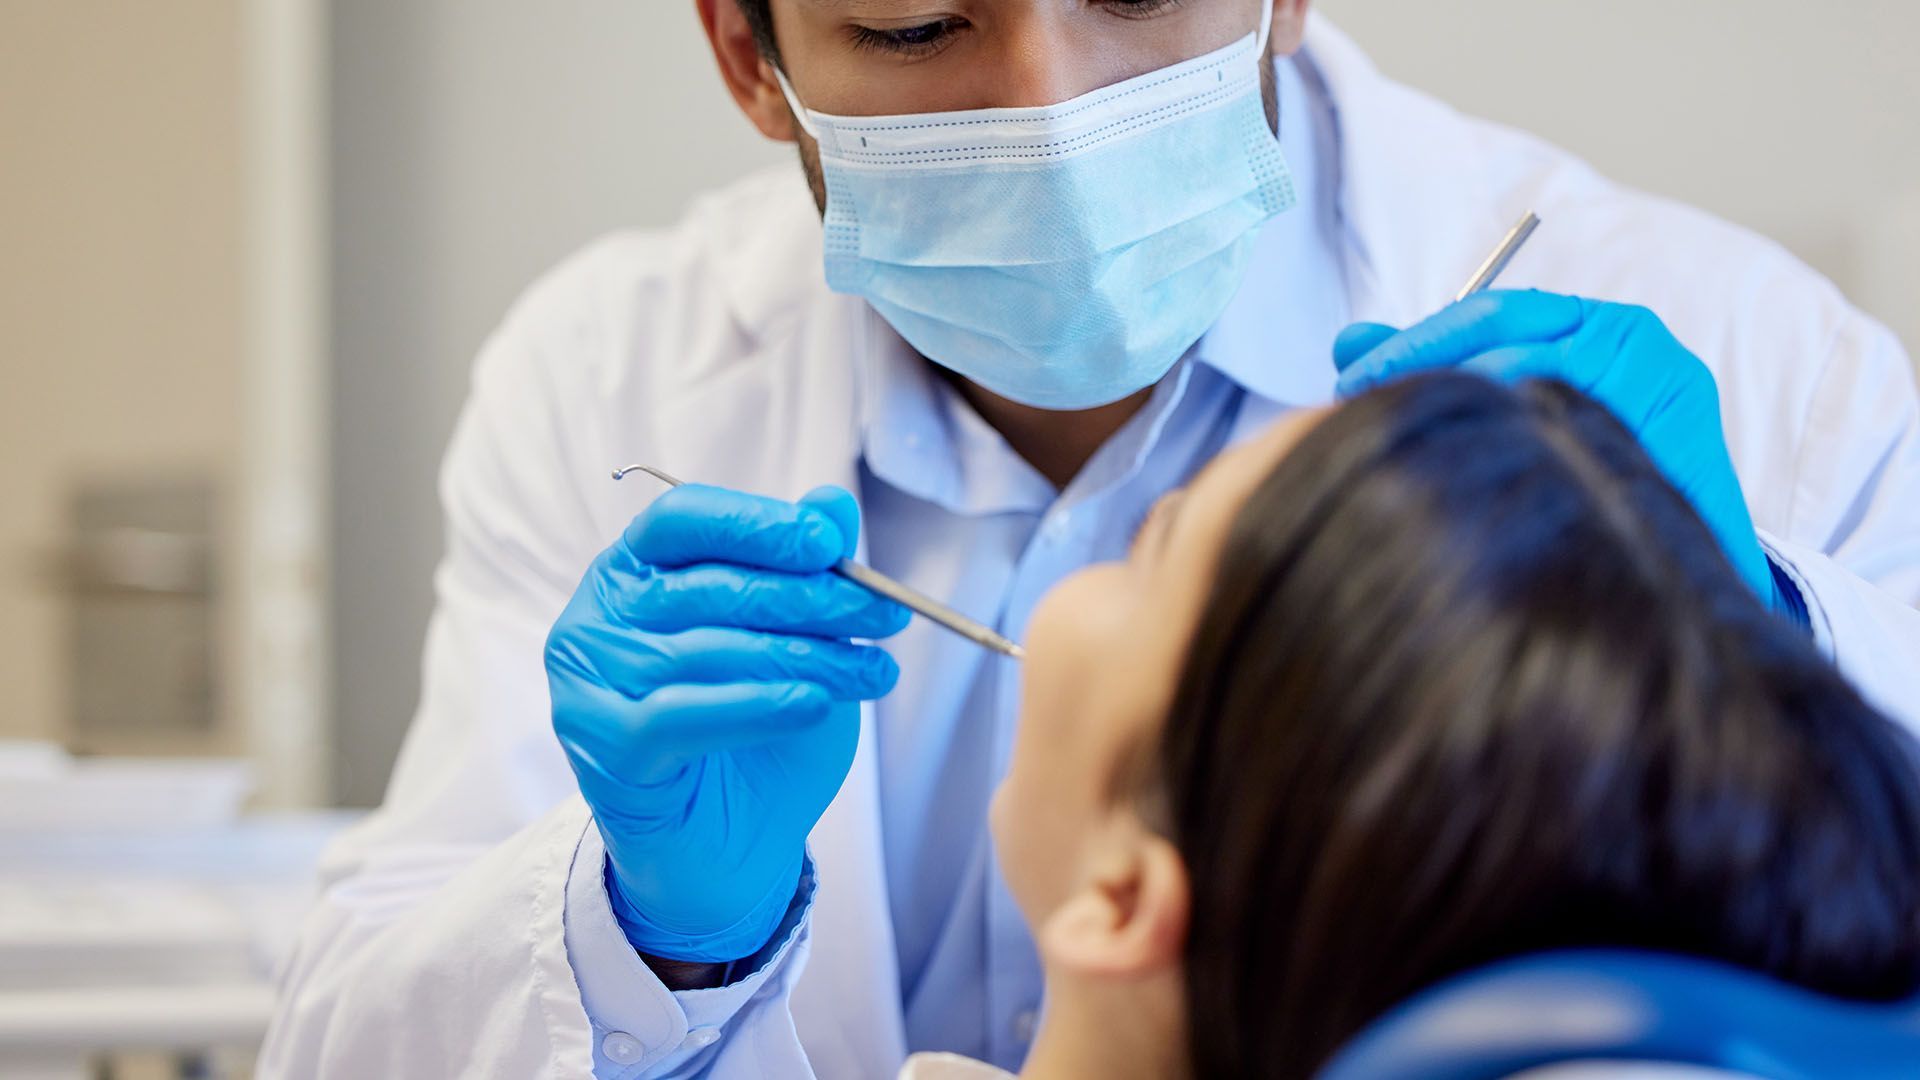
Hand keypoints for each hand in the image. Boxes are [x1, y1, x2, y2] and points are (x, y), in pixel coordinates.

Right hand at [546, 484, 908, 962]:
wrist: (731, 851)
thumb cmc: (759, 734)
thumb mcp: (797, 644)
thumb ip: (805, 572)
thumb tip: (833, 503)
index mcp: (633, 572)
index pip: (682, 520)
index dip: (756, 523)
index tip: (830, 543)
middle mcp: (596, 618)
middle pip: (707, 587)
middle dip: (808, 597)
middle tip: (884, 615)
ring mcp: (589, 683)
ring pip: (707, 649)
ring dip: (804, 656)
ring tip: (871, 671)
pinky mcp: (602, 745)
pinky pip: (683, 712)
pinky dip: (757, 704)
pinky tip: (813, 703)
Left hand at [1333, 290, 1777, 606]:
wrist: (1692, 538)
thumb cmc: (1594, 465)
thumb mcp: (1513, 405)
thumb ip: (1439, 369)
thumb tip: (1348, 342)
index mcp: (1590, 320)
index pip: (1492, 314)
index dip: (1415, 346)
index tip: (1350, 382)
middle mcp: (1632, 337)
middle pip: (1512, 341)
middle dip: (1426, 373)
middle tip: (1360, 412)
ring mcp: (1665, 384)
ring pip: (1547, 386)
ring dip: (1474, 414)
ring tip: (1410, 446)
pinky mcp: (1691, 442)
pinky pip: (1598, 448)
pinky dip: (1542, 457)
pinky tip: (1489, 483)